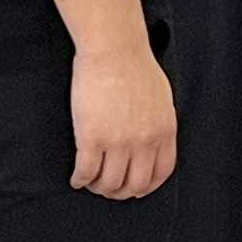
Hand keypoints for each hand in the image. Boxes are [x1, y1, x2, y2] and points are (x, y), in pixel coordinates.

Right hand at [71, 46, 179, 200]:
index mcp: (164, 131)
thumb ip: (159, 124)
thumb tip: (152, 141)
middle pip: (135, 184)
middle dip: (120, 192)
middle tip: (109, 189)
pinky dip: (80, 180)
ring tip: (91, 183)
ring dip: (98, 188)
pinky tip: (76, 179)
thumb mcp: (161, 99)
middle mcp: (144, 141)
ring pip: (109, 183)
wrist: (114, 49)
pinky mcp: (92, 137)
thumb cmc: (135, 65)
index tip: (136, 188)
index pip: (161, 173)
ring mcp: (118, 141)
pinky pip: (85, 171)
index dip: (146, 186)